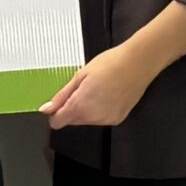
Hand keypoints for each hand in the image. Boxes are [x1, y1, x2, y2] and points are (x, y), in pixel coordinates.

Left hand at [39, 45, 159, 129]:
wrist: (138, 63)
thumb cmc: (111, 64)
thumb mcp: (80, 75)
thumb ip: (62, 95)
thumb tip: (47, 108)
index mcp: (81, 106)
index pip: (58, 122)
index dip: (54, 112)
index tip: (57, 102)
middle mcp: (95, 117)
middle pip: (72, 121)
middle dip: (71, 107)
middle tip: (81, 87)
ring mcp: (108, 119)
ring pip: (86, 120)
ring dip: (85, 108)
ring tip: (96, 88)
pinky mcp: (118, 118)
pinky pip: (101, 119)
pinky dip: (99, 110)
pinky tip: (106, 94)